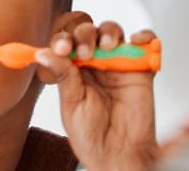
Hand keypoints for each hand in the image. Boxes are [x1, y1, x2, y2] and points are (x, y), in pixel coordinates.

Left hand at [36, 22, 157, 170]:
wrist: (119, 155)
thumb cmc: (91, 136)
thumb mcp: (71, 105)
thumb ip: (63, 75)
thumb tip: (43, 53)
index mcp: (71, 70)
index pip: (65, 43)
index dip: (63, 40)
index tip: (63, 48)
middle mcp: (93, 64)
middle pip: (87, 32)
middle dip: (84, 35)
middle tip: (85, 52)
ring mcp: (117, 65)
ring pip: (112, 33)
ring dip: (109, 32)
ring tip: (107, 47)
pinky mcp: (140, 70)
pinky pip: (145, 45)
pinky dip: (143, 36)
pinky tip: (136, 41)